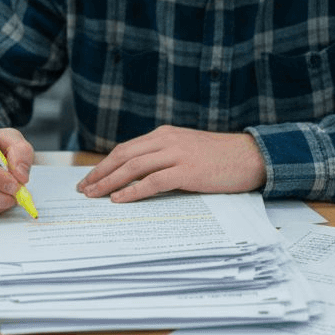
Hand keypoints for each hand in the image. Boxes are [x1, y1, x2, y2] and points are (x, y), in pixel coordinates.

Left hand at [76, 126, 267, 203]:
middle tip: (83, 189)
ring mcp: (178, 154)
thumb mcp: (188, 149)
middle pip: (124, 155)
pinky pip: (153, 181)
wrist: (251, 157)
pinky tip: (119, 199)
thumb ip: (165, 156)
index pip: (126, 148)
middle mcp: (168, 140)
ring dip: (110, 182)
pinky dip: (133, 191)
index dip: (105, 164)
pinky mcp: (188, 171)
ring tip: (94, 195)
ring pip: (134, 167)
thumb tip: (139, 174)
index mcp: (165, 134)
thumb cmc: (221, 158)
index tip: (90, 178)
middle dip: (100, 173)